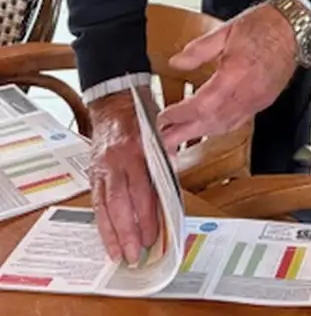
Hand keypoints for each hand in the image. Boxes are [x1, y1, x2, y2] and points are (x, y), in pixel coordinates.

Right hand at [89, 88, 159, 265]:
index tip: (153, 236)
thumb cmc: (141, 117)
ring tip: (116, 255)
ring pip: (103, 206)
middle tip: (133, 255)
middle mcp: (116, 160)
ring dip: (110, 233)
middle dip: (126, 232)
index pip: (142, 189)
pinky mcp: (92, 172)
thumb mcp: (158, 133)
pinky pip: (95, 201)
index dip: (146, 216)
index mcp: (136, 149)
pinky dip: (100, 221)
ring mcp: (101, 167)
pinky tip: (106, 237)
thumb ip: (163, 161)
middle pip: (119, 203)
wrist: (113, 102)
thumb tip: (170, 194)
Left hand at [156, 3, 297, 151]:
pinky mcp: (263, 102)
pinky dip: (219, 129)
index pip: (202, 105)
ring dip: (200, 135)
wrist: (295, 27)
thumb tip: (177, 62)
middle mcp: (247, 93)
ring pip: (224, 126)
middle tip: (164, 142)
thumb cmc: (266, 25)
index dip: (180, 115)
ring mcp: (257, 101)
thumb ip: (199, 49)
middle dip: (184, 134)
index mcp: (235, 74)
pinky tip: (208, 129)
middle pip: (211, 122)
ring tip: (180, 139)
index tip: (163, 118)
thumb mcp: (226, 30)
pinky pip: (238, 122)